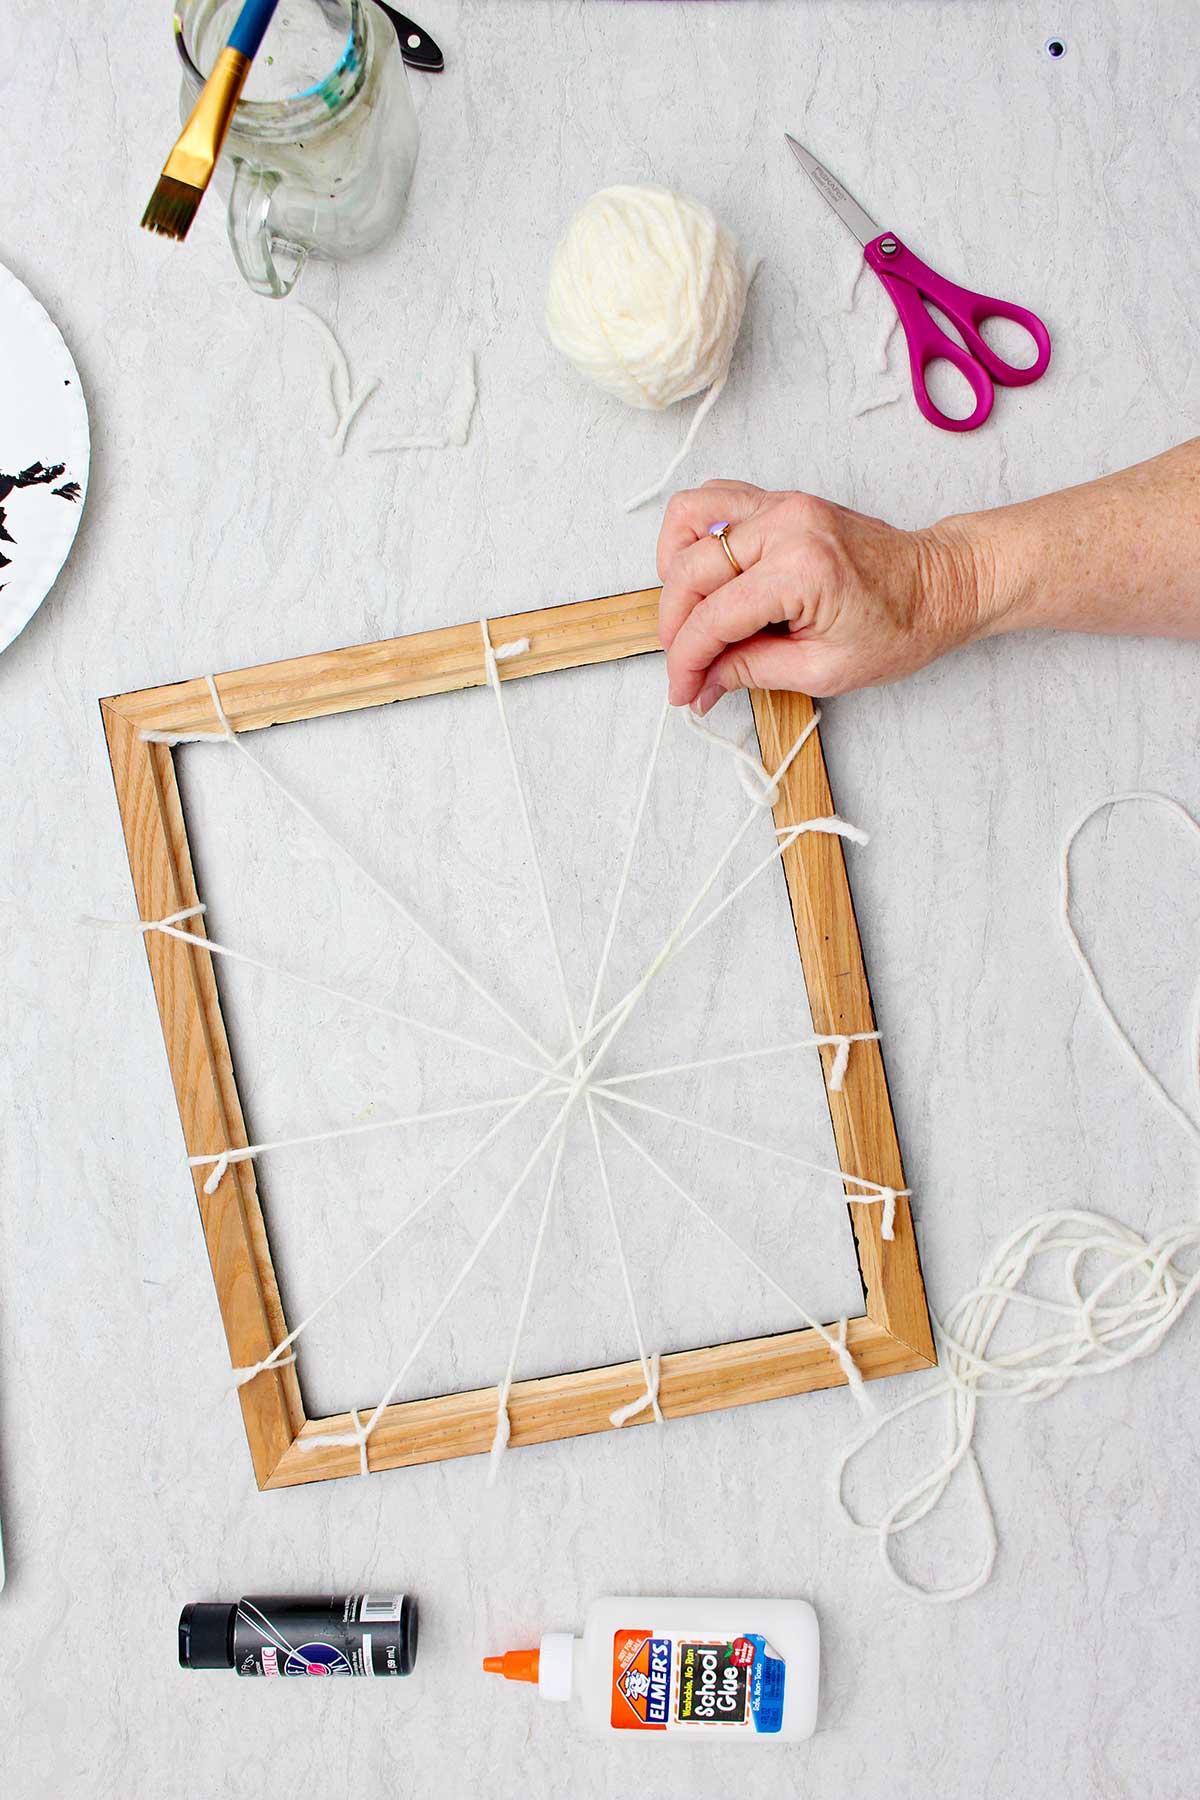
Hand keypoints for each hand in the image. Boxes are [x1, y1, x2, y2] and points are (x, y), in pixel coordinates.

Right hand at [656, 480, 984, 706]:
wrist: (940, 585)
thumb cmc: (900, 626)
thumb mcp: (823, 670)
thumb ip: (751, 671)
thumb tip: (702, 682)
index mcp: (802, 569)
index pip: (713, 616)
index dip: (687, 659)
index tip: (683, 690)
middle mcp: (786, 524)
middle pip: (690, 568)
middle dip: (675, 626)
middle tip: (685, 667)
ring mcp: (782, 503)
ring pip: (689, 518)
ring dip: (674, 571)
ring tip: (688, 615)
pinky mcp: (781, 500)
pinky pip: (714, 501)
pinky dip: (694, 538)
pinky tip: (703, 578)